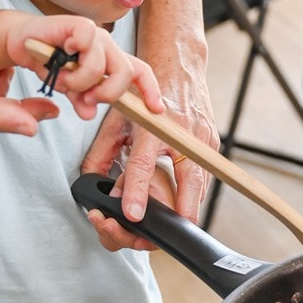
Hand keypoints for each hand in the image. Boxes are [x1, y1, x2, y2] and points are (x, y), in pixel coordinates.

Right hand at [13, 15, 161, 121]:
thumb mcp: (68, 88)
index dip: (150, 90)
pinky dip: (75, 50)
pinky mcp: (77, 24)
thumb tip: (88, 114)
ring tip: (63, 79)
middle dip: (107, 93)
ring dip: (78, 81)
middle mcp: (105, 46)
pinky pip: (86, 38)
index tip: (156, 109)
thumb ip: (81, 100)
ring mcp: (93, 35)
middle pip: (125, 72)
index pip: (139, 72)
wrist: (22, 42)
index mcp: (110, 60)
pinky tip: (64, 50)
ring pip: (100, 65)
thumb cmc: (47, 62)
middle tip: (85, 99)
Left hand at [83, 68, 218, 251]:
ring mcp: (202, 142)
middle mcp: (183, 134)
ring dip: (182, 210)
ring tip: (162, 223)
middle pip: (188, 188)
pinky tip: (176, 204)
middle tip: (159, 235)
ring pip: (199, 190)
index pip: (144, 165)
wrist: (178, 67)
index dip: (138, 192)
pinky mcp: (212, 147)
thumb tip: (90, 186)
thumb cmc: (144, 93)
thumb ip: (102, 154)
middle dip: (177, 218)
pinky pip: (203, 181)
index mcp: (154, 126)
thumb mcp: (116, 119)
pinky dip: (190, 196)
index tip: (133, 216)